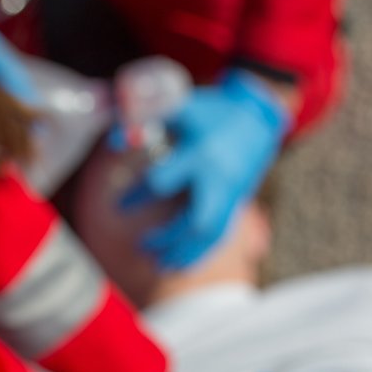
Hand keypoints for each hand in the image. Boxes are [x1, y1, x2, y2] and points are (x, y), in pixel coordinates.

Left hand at [119, 68, 287, 268]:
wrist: (257, 117)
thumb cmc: (211, 111)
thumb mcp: (179, 108)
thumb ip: (146, 121)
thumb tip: (113, 140)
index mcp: (200, 154)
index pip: (163, 182)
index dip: (137, 196)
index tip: (118, 206)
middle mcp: (218, 178)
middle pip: (196, 222)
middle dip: (168, 239)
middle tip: (142, 246)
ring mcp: (232, 193)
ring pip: (210, 234)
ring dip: (184, 252)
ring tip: (159, 263)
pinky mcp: (238, 202)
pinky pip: (221, 235)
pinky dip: (201, 252)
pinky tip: (182, 262)